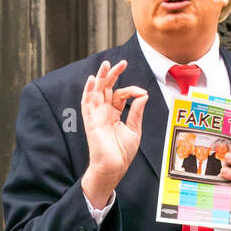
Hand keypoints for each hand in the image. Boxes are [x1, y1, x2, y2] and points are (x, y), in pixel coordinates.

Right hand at [80, 60, 147, 198]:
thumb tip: (143, 94)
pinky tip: (92, 80)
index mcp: (114, 113)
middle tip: (121, 63)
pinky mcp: (91, 122)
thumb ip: (137, 111)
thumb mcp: (134, 129)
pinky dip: (88, 91)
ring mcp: (96, 116)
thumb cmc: (123, 153)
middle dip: (112, 74)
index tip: (142, 93)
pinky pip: (87, 104)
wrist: (114, 168)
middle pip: (106, 88)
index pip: (121, 94)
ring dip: (100, 78)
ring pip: (96, 92)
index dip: (132, 90)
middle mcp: (104, 112)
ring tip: (105, 64)